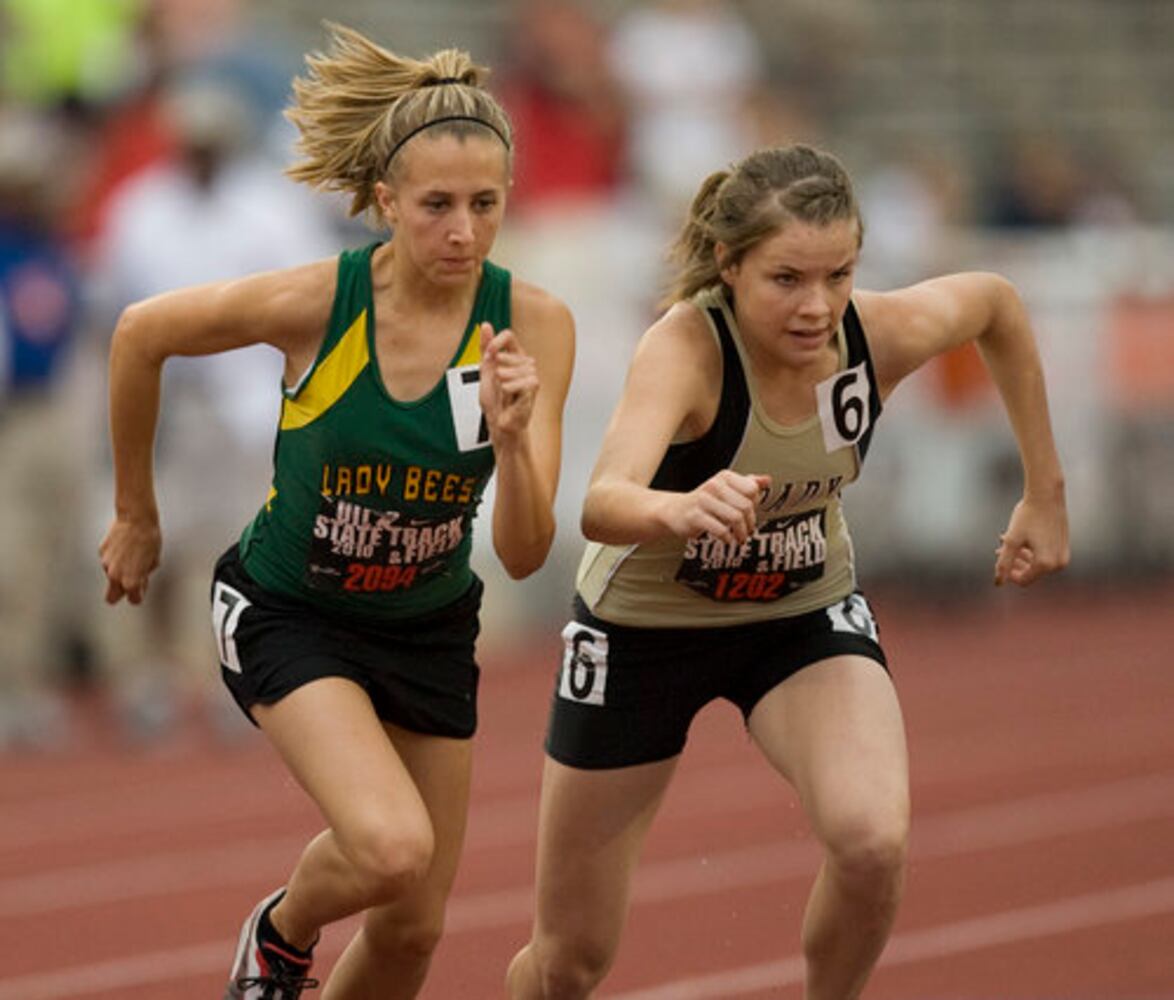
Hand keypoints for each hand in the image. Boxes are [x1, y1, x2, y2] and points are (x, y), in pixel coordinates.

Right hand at [99, 515, 161, 604]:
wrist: (136, 519)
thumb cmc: (149, 539)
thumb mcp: (154, 562)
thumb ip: (144, 576)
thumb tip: (140, 582)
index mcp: (131, 581)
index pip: (134, 600)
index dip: (139, 595)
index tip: (142, 590)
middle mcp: (115, 575)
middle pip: (111, 598)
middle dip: (120, 594)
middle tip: (130, 584)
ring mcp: (106, 564)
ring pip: (111, 576)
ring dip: (120, 571)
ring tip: (131, 556)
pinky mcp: (102, 552)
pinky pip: (108, 561)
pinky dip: (115, 558)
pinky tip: (124, 547)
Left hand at [478, 323, 538, 443]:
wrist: (499, 423)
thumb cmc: (494, 401)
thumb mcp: (485, 371)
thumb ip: (486, 348)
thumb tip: (486, 325)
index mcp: (513, 357)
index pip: (509, 336)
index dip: (497, 341)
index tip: (489, 352)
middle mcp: (524, 363)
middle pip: (509, 353)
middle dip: (497, 368)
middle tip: (497, 383)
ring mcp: (531, 374)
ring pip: (514, 368)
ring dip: (503, 381)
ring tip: (503, 392)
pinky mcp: (534, 387)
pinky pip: (522, 380)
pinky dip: (510, 388)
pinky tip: (508, 395)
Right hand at [663, 470, 771, 544]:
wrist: (674, 510)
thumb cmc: (703, 502)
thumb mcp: (725, 489)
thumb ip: (746, 484)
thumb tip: (766, 480)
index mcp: (724, 477)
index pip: (752, 490)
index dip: (755, 505)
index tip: (751, 514)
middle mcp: (714, 486)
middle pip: (745, 506)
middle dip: (749, 523)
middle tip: (747, 531)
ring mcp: (703, 501)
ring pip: (735, 518)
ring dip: (740, 533)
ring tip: (739, 537)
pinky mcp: (695, 516)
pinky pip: (720, 529)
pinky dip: (727, 538)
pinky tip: (726, 539)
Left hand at [994, 495, 1069, 586]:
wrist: (1047, 495)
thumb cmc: (1027, 516)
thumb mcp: (1011, 540)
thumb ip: (1004, 563)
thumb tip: (998, 583)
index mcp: (1046, 564)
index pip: (1024, 580)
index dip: (1008, 573)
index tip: (999, 558)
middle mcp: (1059, 563)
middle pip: (1031, 572)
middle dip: (1014, 563)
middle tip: (998, 550)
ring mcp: (1063, 555)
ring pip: (1037, 563)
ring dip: (1021, 556)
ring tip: (1004, 542)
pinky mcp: (1064, 546)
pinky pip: (1045, 555)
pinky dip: (1032, 550)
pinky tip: (1019, 539)